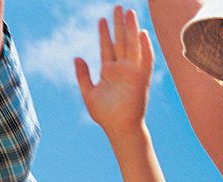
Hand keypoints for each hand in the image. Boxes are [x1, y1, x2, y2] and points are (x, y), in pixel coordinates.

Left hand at [75, 6, 153, 136]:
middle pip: (120, 41)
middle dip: (119, 24)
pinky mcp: (142, 78)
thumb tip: (76, 57)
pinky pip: (146, 59)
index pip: (107, 47)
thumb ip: (83, 75)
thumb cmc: (105, 115)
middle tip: (118, 7)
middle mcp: (122, 69)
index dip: (104, 33)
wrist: (119, 128)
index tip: (102, 19)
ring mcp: (133, 72)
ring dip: (131, 29)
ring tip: (128, 12)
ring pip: (132, 45)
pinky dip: (145, 47)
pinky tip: (142, 33)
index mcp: (109, 71)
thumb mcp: (88, 93)